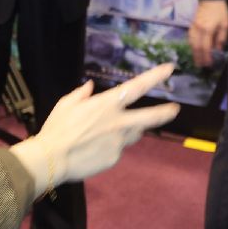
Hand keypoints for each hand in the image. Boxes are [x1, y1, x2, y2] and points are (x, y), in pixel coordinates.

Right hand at [10, 63, 178, 201]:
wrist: (52, 159)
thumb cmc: (57, 128)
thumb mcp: (66, 104)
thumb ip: (81, 94)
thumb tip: (90, 86)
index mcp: (107, 104)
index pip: (136, 87)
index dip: (155, 77)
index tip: (169, 69)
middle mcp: (118, 122)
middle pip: (150, 117)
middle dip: (165, 112)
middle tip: (175, 109)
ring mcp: (119, 142)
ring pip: (133, 133)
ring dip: (131, 129)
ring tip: (114, 131)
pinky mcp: (114, 158)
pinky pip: (118, 149)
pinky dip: (113, 145)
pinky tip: (96, 147)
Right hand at [187, 0, 227, 68]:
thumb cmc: (220, 10)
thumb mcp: (225, 24)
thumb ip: (221, 38)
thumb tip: (217, 49)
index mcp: (207, 29)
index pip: (205, 47)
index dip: (206, 56)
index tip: (208, 64)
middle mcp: (198, 29)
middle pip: (196, 46)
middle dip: (198, 57)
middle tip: (199, 65)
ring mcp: (193, 26)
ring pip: (191, 42)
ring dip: (193, 52)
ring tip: (195, 59)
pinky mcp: (192, 24)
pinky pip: (189, 37)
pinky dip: (191, 44)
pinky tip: (193, 48)